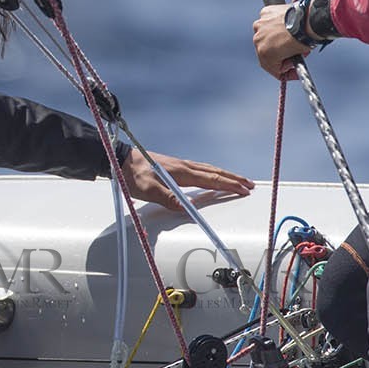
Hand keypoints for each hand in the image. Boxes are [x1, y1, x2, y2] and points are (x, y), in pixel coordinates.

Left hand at [120, 149, 252, 212]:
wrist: (119, 158)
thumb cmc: (131, 174)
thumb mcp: (147, 190)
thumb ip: (167, 198)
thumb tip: (185, 208)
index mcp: (181, 172)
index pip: (211, 179)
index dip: (229, 185)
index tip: (244, 190)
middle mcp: (183, 166)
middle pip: (214, 172)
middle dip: (233, 179)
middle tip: (249, 185)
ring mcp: (178, 165)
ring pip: (207, 169)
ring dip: (224, 175)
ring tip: (236, 180)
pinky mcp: (172, 166)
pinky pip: (199, 169)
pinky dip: (211, 172)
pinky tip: (209, 176)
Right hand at [253, 4, 310, 80]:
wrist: (309, 19)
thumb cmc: (305, 36)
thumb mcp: (297, 56)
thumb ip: (289, 60)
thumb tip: (290, 61)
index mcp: (264, 53)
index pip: (269, 66)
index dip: (282, 70)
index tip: (290, 71)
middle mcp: (258, 39)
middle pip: (267, 50)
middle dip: (279, 53)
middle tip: (292, 54)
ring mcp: (260, 25)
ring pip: (266, 35)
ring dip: (276, 37)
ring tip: (290, 37)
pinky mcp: (266, 13)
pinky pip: (269, 22)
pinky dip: (276, 24)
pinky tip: (286, 25)